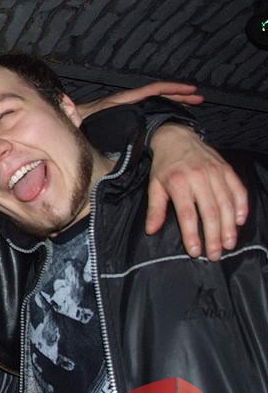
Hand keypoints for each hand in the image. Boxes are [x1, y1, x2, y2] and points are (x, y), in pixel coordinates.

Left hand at [78, 82, 203, 118]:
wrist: (67, 122)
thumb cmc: (71, 122)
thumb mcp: (73, 118)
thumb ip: (72, 114)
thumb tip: (70, 108)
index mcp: (118, 102)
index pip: (150, 91)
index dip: (171, 90)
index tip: (190, 91)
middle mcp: (124, 103)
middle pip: (157, 95)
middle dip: (179, 95)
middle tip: (199, 99)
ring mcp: (125, 109)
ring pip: (153, 103)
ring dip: (172, 104)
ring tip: (191, 107)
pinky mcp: (123, 117)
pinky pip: (147, 112)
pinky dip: (161, 113)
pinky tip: (170, 120)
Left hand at [148, 124, 248, 259]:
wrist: (177, 137)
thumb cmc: (164, 165)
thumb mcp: (154, 186)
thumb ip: (155, 209)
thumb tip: (151, 231)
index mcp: (179, 183)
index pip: (188, 214)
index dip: (192, 235)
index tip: (195, 252)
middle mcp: (199, 178)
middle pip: (210, 212)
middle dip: (214, 237)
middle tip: (215, 255)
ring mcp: (215, 173)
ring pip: (226, 204)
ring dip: (229, 227)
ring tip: (228, 245)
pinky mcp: (226, 170)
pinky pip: (238, 190)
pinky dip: (241, 206)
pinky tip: (239, 221)